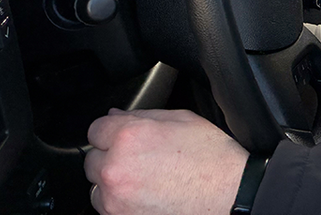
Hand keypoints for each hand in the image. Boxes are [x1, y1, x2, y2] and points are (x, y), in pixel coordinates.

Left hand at [85, 108, 248, 214]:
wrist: (228, 195)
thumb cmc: (211, 158)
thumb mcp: (180, 119)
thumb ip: (141, 116)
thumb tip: (116, 116)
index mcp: (129, 136)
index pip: (95, 129)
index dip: (111, 130)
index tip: (119, 135)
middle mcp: (116, 168)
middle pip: (92, 160)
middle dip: (110, 156)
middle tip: (138, 158)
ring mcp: (116, 200)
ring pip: (97, 189)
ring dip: (112, 183)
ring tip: (142, 180)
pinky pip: (108, 209)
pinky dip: (120, 204)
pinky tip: (145, 196)